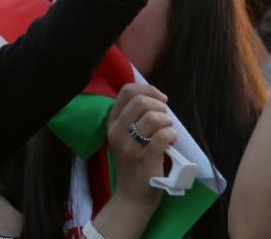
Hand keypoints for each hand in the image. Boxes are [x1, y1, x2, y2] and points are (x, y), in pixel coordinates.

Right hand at [106, 83, 175, 208]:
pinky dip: (171, 134)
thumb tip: (156, 98)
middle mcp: (117, 132)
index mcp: (112, 123)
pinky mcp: (145, 159)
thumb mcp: (125, 137)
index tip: (160, 99)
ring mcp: (130, 146)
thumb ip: (133, 117)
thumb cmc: (133, 163)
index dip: (148, 89)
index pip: (126, 91)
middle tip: (165, 118)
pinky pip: (163, 136)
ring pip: (153, 117)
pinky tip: (171, 139)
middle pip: (140, 101)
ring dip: (167, 120)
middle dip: (159, 105)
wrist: (132, 195)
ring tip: (168, 130)